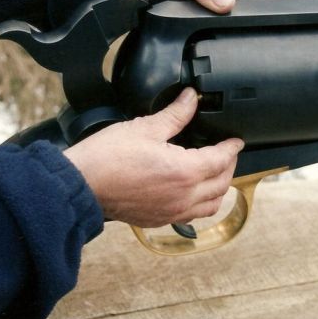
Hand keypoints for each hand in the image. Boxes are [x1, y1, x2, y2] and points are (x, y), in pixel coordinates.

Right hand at [63, 88, 243, 226]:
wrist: (81, 185)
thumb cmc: (108, 157)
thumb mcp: (145, 128)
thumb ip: (175, 114)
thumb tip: (191, 98)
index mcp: (185, 172)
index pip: (220, 159)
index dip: (231, 148)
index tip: (236, 141)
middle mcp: (183, 197)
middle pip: (221, 184)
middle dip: (229, 167)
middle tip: (228, 154)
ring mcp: (172, 212)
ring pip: (210, 205)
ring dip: (218, 189)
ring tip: (216, 175)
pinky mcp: (158, 220)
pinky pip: (191, 216)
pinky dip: (200, 205)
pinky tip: (193, 194)